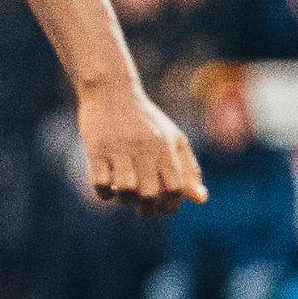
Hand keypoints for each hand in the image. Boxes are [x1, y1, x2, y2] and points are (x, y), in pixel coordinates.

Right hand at [77, 80, 203, 213]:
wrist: (111, 90)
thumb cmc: (145, 120)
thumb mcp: (172, 139)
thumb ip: (187, 169)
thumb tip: (201, 200)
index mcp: (165, 147)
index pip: (176, 188)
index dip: (170, 205)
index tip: (161, 205)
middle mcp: (145, 148)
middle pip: (151, 194)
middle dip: (147, 208)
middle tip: (141, 206)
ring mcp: (120, 149)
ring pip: (126, 190)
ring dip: (124, 199)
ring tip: (123, 192)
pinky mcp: (96, 149)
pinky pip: (100, 183)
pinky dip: (103, 193)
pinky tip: (106, 185)